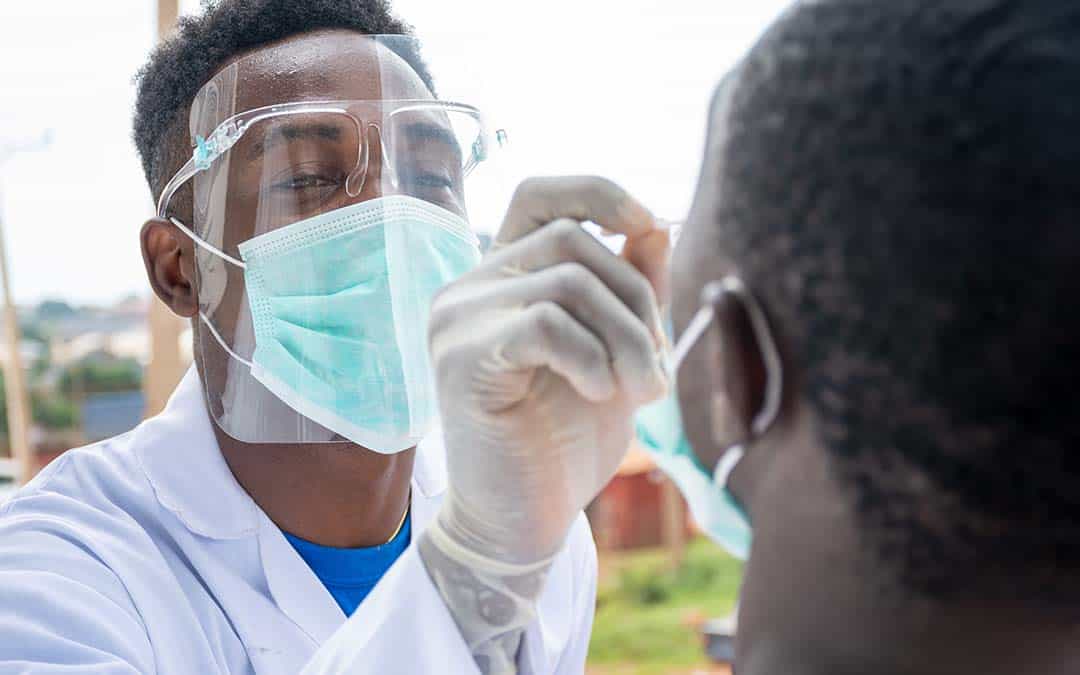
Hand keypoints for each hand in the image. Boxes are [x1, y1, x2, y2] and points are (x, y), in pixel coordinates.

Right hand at [428, 176, 669, 565]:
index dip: (597, 192)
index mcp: (503, 279)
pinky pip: (546, 323)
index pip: (538, 196)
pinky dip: (593, 357)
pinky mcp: (459, 358)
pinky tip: (601, 395)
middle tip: (658, 368)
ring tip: (644, 391)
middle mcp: (469, 287)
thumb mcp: (616, 353)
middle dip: (637, 299)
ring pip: (568, 281)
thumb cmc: (566, 439)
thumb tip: (656, 223)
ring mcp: (457, 318)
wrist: (522, 519)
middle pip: (573, 240)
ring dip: (629, 337)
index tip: (647, 222)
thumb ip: (630, 290)